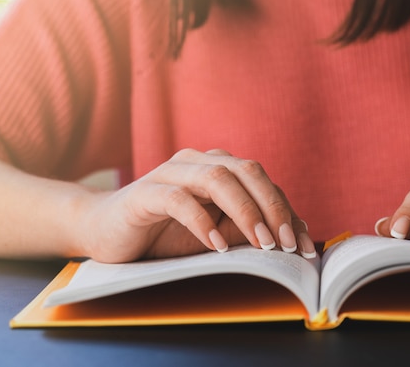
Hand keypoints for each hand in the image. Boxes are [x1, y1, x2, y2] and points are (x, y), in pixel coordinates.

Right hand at [76, 148, 315, 261]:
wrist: (105, 232)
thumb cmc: (164, 234)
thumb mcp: (213, 237)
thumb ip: (244, 231)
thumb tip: (288, 237)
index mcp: (218, 168)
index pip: (262, 183)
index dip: (287, 211)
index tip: (305, 246)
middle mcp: (197, 163)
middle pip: (246, 170)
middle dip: (273, 206)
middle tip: (287, 244)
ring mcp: (170, 173)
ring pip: (217, 178)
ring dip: (245, 212)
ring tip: (262, 244)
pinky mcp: (144, 192)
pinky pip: (178, 199)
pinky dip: (201, 221)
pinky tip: (215, 246)